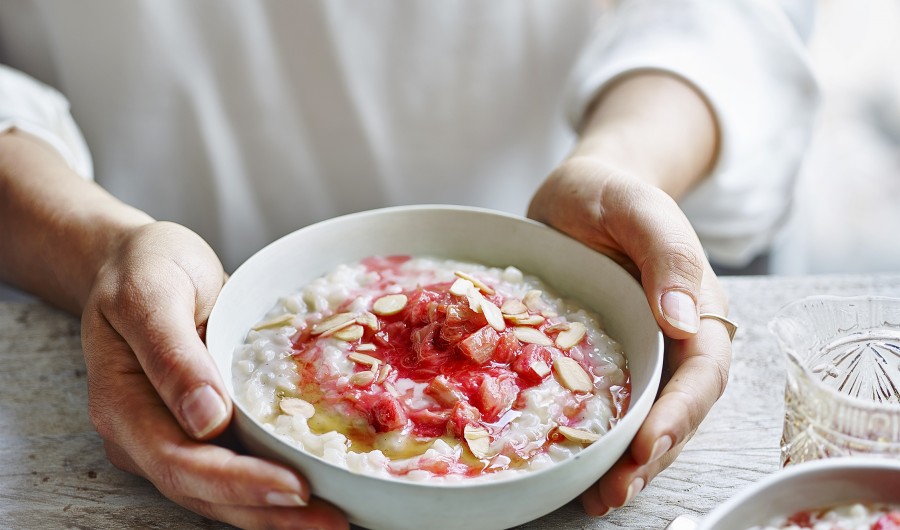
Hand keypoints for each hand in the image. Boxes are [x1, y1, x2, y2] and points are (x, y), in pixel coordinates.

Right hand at [80, 221, 347, 529]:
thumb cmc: (143, 268)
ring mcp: (171, 433)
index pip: (180, 463)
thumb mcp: (150, 294)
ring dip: (274, 511)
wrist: (139, 261)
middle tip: (333, 521)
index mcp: (124, 405)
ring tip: (334, 519)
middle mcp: (144, 433)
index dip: (238, 483)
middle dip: (267, 512)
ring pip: (220, 491)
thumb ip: (172, 355)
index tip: (294, 487)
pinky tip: (316, 487)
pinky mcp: (199, 427)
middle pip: (204, 492)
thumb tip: (207, 420)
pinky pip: (235, 464)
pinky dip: (271, 483)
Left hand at [528, 158, 731, 514]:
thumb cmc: (609, 192)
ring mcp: (640, 352)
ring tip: (596, 496)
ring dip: (628, 461)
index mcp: (696, 305)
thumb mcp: (636, 207)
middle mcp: (674, 338)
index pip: (701, 371)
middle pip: (678, 409)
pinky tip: (575, 465)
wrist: (579, 191)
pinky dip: (599, 439)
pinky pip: (610, 404)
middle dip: (651, 455)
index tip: (647, 445)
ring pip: (646, 417)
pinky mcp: (605, 359)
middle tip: (613, 490)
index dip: (679, 414)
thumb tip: (685, 320)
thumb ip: (666, 253)